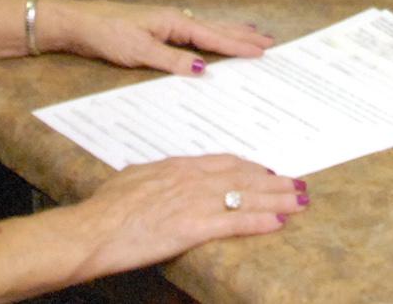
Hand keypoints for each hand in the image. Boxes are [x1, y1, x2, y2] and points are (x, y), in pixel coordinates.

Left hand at [45, 0, 274, 74]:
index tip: (261, 51)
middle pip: (215, 28)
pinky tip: (212, 38)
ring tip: (251, 34)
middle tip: (268, 41)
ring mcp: (166, 24)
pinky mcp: (157, 31)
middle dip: (242, 35)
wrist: (78, 24)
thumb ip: (171, 60)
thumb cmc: (105, 34)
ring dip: (230, 32)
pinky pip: (194, 33)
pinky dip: (211, 35)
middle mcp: (173, 20)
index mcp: (173, 22)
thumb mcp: (138, 51)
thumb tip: (202, 68)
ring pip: (206, 28)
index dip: (238, 45)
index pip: (212, 36)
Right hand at [65, 156, 303, 277]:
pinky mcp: (194, 227)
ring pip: (246, 197)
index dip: (250, 168)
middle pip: (243, 177)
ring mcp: (195, 202)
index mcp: (178, 167)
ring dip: (277, 198)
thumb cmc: (105, 207)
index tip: (267, 170)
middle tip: (297, 183)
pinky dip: (260, 221)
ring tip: (300, 200)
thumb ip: (153, 176)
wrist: (93, 229)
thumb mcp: (132, 179)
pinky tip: (279, 221)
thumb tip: (158, 176)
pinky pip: (235, 222)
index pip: (224, 163)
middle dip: (273, 181)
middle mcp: (192, 179)